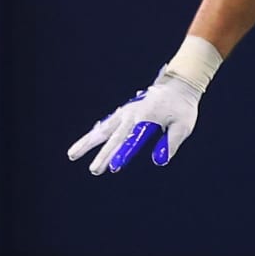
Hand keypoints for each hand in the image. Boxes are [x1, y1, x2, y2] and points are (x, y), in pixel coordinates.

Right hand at [67, 70, 202, 174]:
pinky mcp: (124, 112)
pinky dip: (95, 133)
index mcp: (146, 118)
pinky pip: (107, 124)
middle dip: (102, 155)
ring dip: (87, 142)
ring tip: (71, 155)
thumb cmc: (182, 107)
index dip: (122, 154)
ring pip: (103, 129)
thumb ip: (171, 142)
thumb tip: (160, 160)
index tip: (113, 167)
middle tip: (93, 171)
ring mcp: (126, 112)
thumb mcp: (183, 125)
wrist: (178, 85)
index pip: (132, 140)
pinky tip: (86, 142)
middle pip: (112, 137)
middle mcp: (132, 115)